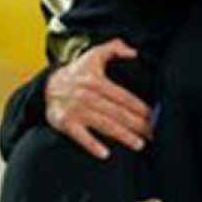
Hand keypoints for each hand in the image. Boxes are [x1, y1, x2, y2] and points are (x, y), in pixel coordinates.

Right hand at [45, 39, 152, 159]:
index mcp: (96, 81)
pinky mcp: (65, 123)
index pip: (124, 97)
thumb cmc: (77, 72)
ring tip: (139, 144)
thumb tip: (133, 52)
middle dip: (137, 124)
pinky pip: (80, 136)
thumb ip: (115, 48)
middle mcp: (87, 96)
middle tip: (153, 134)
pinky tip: (105, 154)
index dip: (140, 107)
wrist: (47, 86)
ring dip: (123, 136)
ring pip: (104, 125)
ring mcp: (76, 111)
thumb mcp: (94, 54)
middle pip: (117, 113)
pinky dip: (92, 145)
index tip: (154, 116)